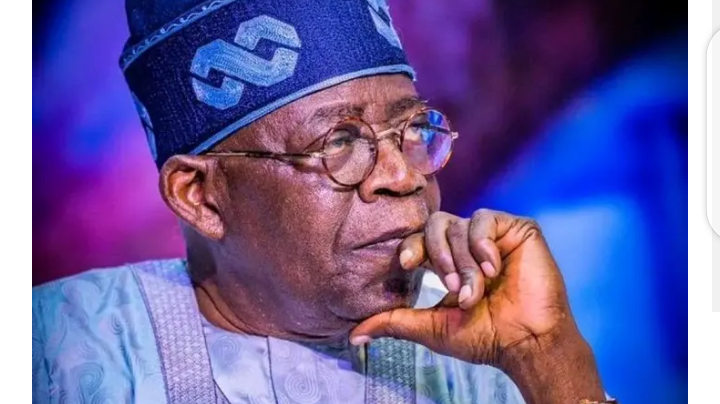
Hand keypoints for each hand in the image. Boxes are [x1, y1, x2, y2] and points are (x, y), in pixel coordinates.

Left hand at [349, 208, 579, 367]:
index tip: (407, 264)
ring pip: (459, 227)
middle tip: (450, 287)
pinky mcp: (517, 229)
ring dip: (464, 263)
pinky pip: (485, 220)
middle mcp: (468, 244)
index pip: (420, 239)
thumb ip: (394, 322)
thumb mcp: (432, 327)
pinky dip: (483, 245)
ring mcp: (492, 235)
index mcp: (448, 261)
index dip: (412, 246)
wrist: (525, 342)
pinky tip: (494, 270)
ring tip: (475, 292)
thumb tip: (353, 335)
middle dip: (438, 256)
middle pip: (436, 224)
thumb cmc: (483, 337)